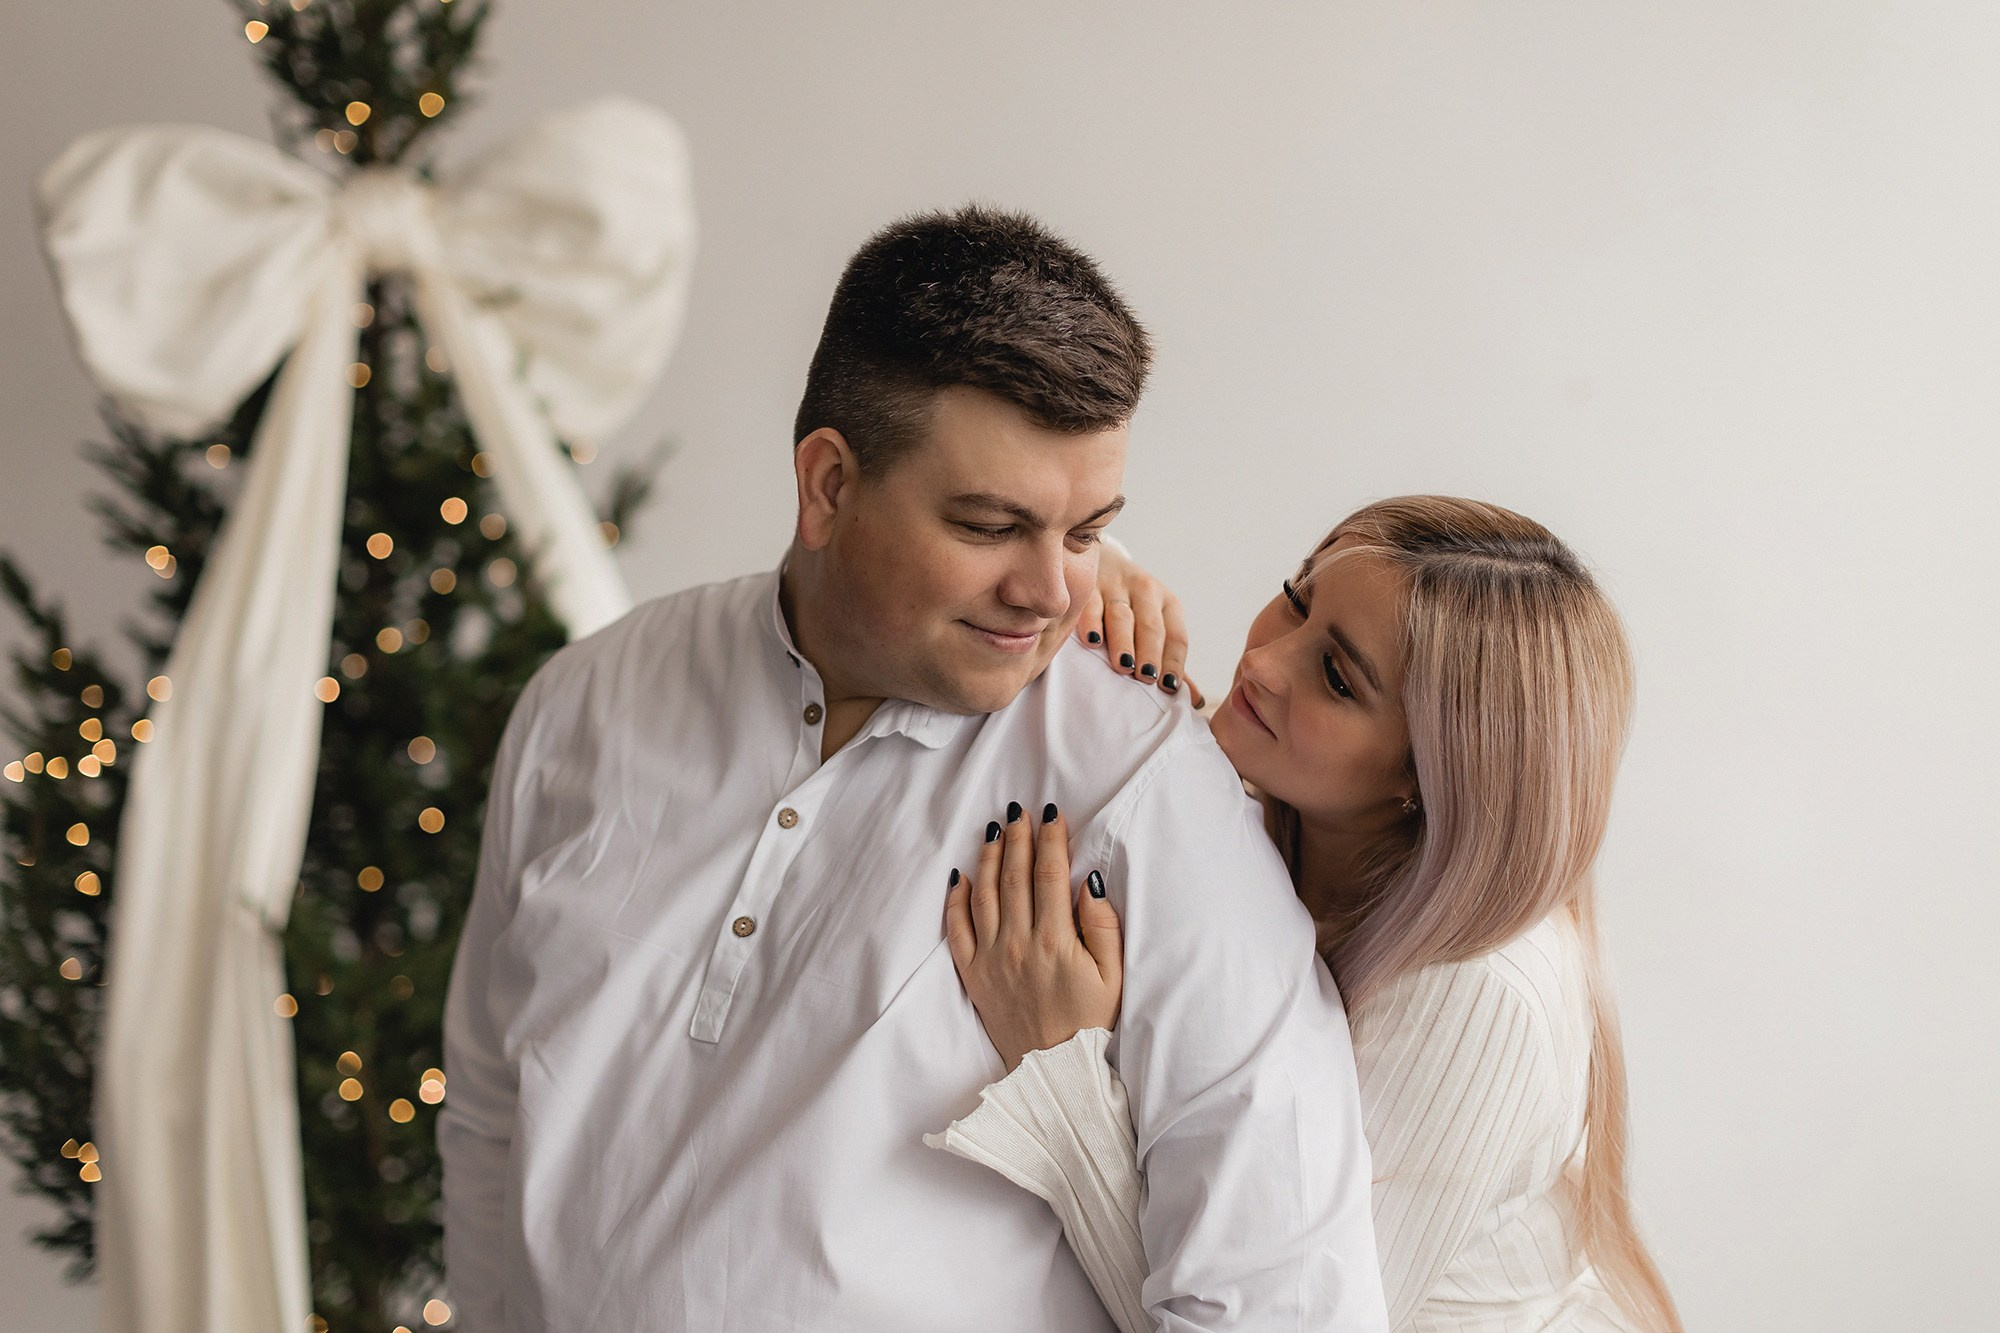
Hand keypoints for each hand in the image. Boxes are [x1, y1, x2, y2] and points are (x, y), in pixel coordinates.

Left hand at [943, 803, 1123, 1073]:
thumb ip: (1103, 929)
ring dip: (990, 858)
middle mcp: (1018, 945)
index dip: (1051, 840)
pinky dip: (957, 899)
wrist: (1055, 1074)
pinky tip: (961, 876)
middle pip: (1015, 877)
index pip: (1050, 876)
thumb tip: (1087, 885)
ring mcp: (992, 960)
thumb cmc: (1091, 1026)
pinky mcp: (974, 977)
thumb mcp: (1114, 979)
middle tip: (1019, 811)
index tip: (1052, 815)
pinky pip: (958, 930)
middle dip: (1018, 838)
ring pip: (985, 895)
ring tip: (995, 831)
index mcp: (1056, 942)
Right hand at [1078, 539, 1203, 706]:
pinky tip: (1092, 642)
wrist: (1102, 560)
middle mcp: (1146, 592)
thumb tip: (1197, 701)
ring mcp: (1116, 586)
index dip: (1174, 662)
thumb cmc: (1133, 606)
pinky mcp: (1089, 585)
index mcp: (1168, 604)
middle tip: (1147, 677)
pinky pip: (1090, 605)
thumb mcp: (1157, 623)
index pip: (1176, 636)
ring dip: (1123, 642)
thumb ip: (1171, 662)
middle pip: (1151, 626)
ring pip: (1122, 616)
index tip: (1169, 687)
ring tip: (1124, 666)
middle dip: (1150, 652)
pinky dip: (1091, 623)